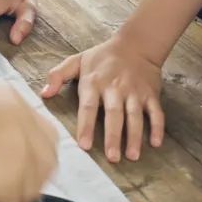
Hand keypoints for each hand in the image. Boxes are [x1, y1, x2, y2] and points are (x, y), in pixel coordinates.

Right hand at [0, 86, 56, 201]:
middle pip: (47, 160)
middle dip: (26, 180)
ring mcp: (23, 144)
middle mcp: (22, 115)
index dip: (25, 158)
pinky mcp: (17, 176)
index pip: (41, 134)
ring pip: (33, 188)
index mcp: (8, 96)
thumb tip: (4, 163)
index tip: (3, 172)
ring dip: (6, 199)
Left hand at [42, 34, 164, 163]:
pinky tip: (156, 143)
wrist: (136, 44)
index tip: (84, 145)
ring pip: (135, 115)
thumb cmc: (102, 57)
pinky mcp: (150, 94)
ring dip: (135, 136)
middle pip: (114, 114)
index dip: (86, 126)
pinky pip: (156, 112)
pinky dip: (157, 127)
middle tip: (112, 158)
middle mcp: (115, 88)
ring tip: (132, 156)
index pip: (89, 106)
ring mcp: (135, 91)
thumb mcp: (78, 61)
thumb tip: (44, 93)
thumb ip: (58, 75)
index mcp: (95, 82)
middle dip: (114, 136)